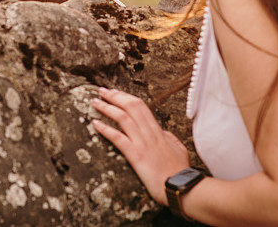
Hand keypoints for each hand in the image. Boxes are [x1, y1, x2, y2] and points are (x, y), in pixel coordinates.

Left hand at [91, 87, 189, 204]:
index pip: (140, 106)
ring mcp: (143, 144)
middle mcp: (149, 133)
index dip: (126, 97)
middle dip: (114, 96)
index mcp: (158, 131)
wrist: (182, 186)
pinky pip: (118, 138)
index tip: (115, 92)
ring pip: (123, 118)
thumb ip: (168, 138)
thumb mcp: (178, 148)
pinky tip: (95, 124)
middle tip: (101, 91)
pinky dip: (105, 129)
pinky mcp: (136, 156)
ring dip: (106, 107)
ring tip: (95, 102)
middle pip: (130, 106)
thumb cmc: (180, 170)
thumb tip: (162, 132)